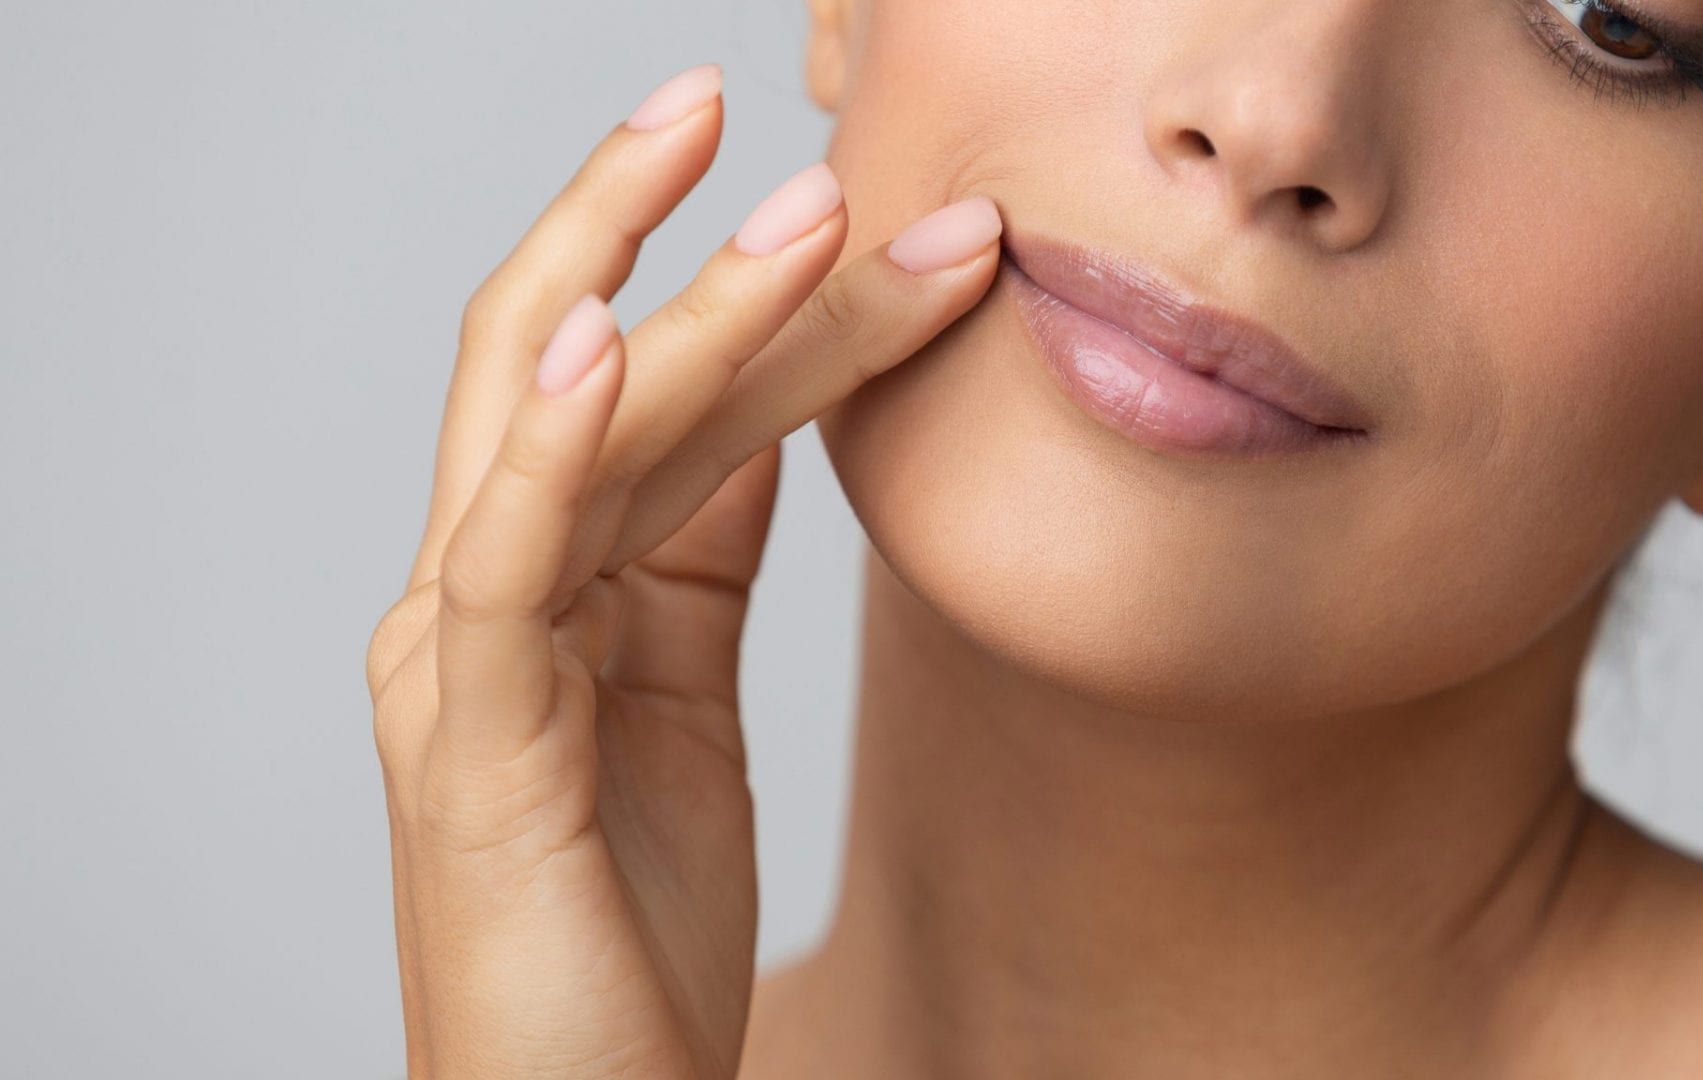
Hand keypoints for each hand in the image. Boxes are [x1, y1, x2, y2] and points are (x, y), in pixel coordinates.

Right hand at [361, 62, 1002, 1079]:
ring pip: (559, 432)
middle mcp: (483, 598)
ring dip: (679, 303)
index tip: (884, 215)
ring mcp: (463, 663)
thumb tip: (763, 416)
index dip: (749, 293)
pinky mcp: (476, 744)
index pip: (644, 395)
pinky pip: (505, 562)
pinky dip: (552, 442)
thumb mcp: (683, 700)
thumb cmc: (631, 927)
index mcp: (540, 588)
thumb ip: (694, 553)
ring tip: (797, 205)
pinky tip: (612, 332)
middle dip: (682, 238)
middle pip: (579, 366)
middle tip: (801, 136)